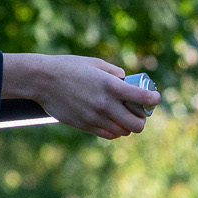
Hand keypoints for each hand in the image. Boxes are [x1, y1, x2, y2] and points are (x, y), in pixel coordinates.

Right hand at [1, 54, 159, 140]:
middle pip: (137, 124)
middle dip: (142, 119)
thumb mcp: (94, 63)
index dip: (154, 99)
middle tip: (139, 113)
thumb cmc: (68, 67)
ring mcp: (96, 117)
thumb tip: (126, 79)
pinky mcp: (86, 125)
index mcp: (111, 86)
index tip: (154, 97)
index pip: (143, 98)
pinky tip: (113, 123)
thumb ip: (114, 72)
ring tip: (125, 118)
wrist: (42, 80)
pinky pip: (108, 135)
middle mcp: (106, 104)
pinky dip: (115, 131)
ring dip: (128, 126)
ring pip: (123, 132)